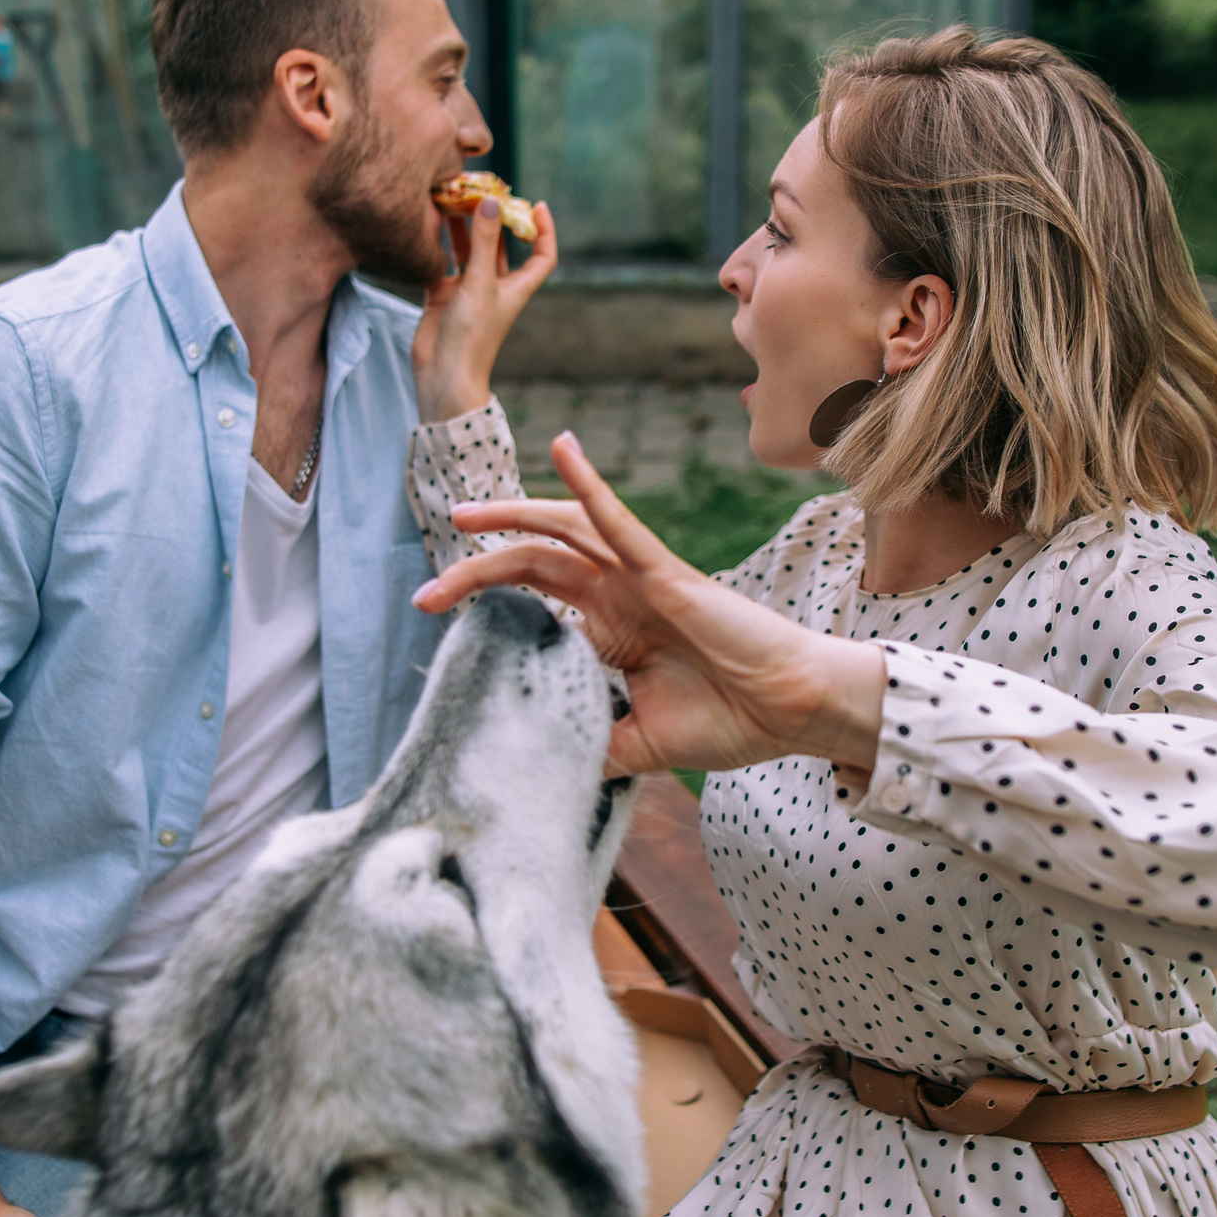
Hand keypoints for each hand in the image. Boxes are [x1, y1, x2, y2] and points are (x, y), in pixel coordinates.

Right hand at [411, 192, 557, 421]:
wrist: (442, 376)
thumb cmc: (471, 336)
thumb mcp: (480, 283)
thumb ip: (483, 241)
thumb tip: (491, 201)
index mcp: (515, 288)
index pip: (541, 256)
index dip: (544, 231)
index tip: (537, 205)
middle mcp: (494, 287)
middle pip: (499, 245)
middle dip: (492, 218)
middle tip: (481, 189)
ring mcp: (467, 291)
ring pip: (468, 250)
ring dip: (462, 227)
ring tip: (451, 198)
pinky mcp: (443, 295)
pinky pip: (442, 263)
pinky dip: (438, 246)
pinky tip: (429, 226)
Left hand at [414, 431, 886, 777]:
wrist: (790, 713)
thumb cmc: (729, 720)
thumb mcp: (637, 743)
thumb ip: (588, 744)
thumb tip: (532, 768)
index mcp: (609, 629)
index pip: (533, 601)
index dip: (484, 605)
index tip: (434, 624)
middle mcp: (618, 594)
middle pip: (532, 562)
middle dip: (475, 569)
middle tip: (425, 593)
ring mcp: (640, 578)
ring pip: (563, 531)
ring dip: (511, 514)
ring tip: (464, 515)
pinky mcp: (665, 572)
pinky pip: (619, 520)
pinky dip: (589, 483)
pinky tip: (563, 448)